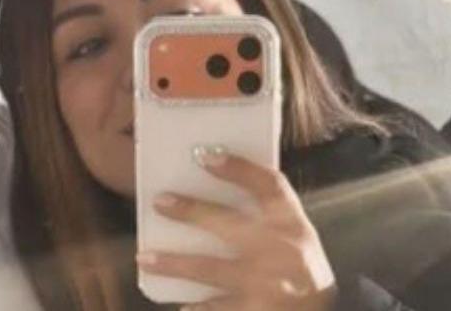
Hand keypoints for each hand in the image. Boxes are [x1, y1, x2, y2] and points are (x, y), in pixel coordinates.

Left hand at [136, 152, 335, 310]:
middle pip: (231, 223)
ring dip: (176, 264)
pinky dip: (199, 307)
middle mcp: (284, 252)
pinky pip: (219, 308)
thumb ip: (267, 219)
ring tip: (146, 257)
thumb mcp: (298, 239)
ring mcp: (270, 286)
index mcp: (295, 227)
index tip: (205, 155)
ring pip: (213, 270)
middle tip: (160, 202)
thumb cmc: (304, 273)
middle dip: (192, 212)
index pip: (270, 186)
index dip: (239, 169)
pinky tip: (183, 305)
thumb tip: (212, 195)